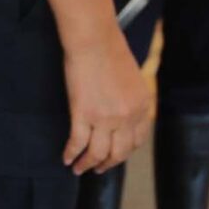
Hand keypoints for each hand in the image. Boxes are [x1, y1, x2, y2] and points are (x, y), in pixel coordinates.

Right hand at [62, 34, 149, 173]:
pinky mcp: (84, 115)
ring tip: (79, 168)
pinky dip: (71, 153)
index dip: (125, 151)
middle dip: (107, 164)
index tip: (116, 155)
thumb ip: (130, 99)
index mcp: (142, 106)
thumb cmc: (110, 50)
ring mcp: (106, 118)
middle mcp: (128, 116)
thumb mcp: (132, 78)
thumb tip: (120, 116)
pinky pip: (78, 143)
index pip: (138, 140)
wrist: (94, 40)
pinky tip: (67, 158)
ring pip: (98, 154)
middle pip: (119, 153)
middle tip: (98, 169)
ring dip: (87, 164)